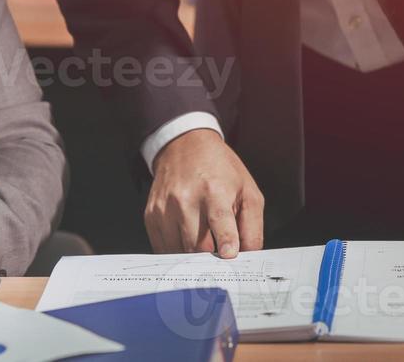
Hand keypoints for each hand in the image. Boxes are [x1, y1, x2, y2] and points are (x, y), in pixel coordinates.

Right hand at [146, 128, 262, 257]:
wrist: (184, 146)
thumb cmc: (220, 170)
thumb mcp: (248, 191)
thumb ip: (252, 227)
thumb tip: (249, 256)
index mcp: (214, 190)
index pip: (219, 221)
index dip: (226, 242)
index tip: (230, 255)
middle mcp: (185, 198)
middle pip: (198, 245)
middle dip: (213, 258)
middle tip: (221, 259)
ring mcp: (164, 208)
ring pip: (179, 251)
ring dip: (194, 257)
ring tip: (205, 246)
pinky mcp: (151, 215)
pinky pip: (163, 248)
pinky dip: (178, 252)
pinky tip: (188, 242)